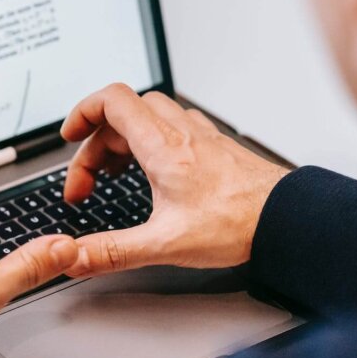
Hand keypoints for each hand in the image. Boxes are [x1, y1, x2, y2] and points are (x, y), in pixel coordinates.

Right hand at [61, 84, 289, 276]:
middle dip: (96, 142)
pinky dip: (150, 141)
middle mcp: (181, 132)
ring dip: (122, 138)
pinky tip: (155, 171)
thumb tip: (76, 257)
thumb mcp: (165, 244)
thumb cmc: (238, 223)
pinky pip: (173, 126)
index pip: (111, 100)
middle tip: (89, 183)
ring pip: (149, 115)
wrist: (288, 219)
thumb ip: (114, 251)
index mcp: (162, 146)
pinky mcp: (214, 146)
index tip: (68, 137)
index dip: (82, 112)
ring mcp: (200, 135)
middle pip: (124, 112)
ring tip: (114, 175)